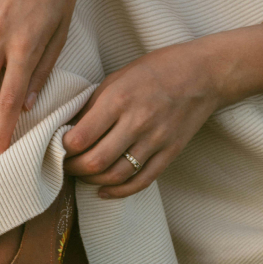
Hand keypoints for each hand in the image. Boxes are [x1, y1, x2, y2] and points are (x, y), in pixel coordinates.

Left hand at [62, 26, 262, 197]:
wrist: (204, 74)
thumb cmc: (156, 71)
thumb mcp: (118, 78)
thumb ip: (93, 106)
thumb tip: (68, 131)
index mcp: (120, 99)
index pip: (81, 137)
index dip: (64, 148)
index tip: (58, 146)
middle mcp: (137, 122)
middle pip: (95, 162)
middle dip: (74, 169)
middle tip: (66, 165)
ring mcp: (156, 141)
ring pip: (116, 176)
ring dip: (93, 181)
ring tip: (83, 175)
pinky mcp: (170, 154)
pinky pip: (140, 182)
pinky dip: (118, 192)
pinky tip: (104, 191)